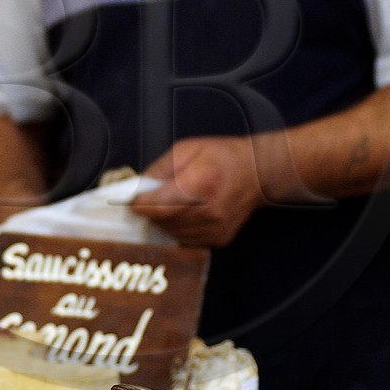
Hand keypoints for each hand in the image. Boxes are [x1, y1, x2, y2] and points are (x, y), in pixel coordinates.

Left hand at [131, 137, 264, 247]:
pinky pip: (186, 240)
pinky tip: (187, 213)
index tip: (131, 200)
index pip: (158, 207)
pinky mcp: (218, 240)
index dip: (139, 205)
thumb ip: (160, 169)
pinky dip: (179, 229)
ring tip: (173, 203)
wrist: (258, 173)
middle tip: (151, 198)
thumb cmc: (222, 156)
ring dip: (164, 221)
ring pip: (172, 234)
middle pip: (162, 222)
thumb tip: (138, 187)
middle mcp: (208, 212)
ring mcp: (214, 230)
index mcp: (199, 185)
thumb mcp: (187, 149)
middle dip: (151, 211)